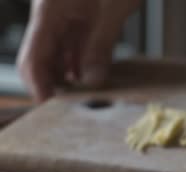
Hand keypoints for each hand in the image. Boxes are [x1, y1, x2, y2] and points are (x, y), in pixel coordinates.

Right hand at [17, 0, 140, 102]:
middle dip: (52, 86)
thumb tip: (93, 80)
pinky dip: (80, 68)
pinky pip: (72, 50)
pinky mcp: (77, 21)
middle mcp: (50, 16)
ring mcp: (62, 18)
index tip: (51, 108)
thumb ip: (102, 43)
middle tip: (72, 110)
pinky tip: (93, 82)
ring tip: (86, 100)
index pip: (33, 56)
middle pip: (40, 60)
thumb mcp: (115, 8)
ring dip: (68, 79)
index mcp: (48, 9)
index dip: (39, 86)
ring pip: (56, 58)